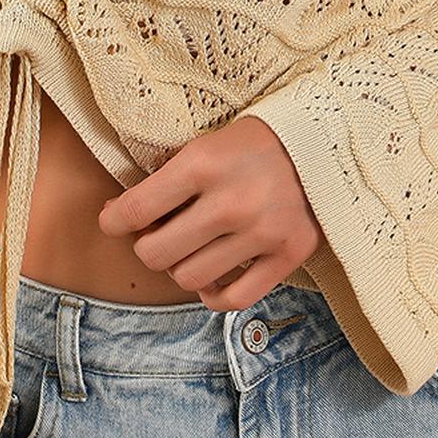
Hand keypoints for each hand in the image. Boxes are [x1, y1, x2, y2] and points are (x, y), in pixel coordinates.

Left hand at [95, 115, 321, 310]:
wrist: (323, 140)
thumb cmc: (252, 142)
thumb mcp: (205, 143)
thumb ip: (166, 179)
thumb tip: (119, 216)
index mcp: (204, 163)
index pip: (136, 209)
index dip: (114, 220)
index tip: (115, 220)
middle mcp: (231, 201)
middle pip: (156, 254)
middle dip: (147, 246)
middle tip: (158, 233)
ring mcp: (262, 232)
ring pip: (189, 279)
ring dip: (181, 267)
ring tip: (191, 247)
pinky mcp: (288, 254)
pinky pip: (233, 298)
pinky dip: (213, 294)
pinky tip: (212, 274)